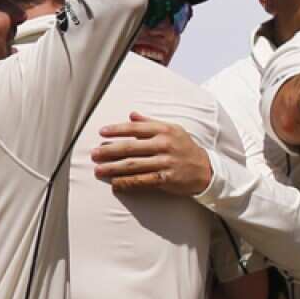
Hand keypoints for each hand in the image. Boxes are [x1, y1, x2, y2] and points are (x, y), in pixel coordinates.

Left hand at [92, 112, 212, 194]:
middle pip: (131, 147)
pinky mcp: (166, 179)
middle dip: (109, 150)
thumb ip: (150, 122)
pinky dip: (127, 183)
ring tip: (98, 170)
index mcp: (164, 130)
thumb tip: (131, 114)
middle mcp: (164, 145)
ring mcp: (165, 162)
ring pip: (133, 165)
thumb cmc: (185, 148)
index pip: (136, 127)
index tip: (102, 132)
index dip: (117, 129)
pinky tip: (115, 183)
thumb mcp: (173, 130)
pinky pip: (142, 181)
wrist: (205, 169)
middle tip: (94, 154)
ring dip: (113, 168)